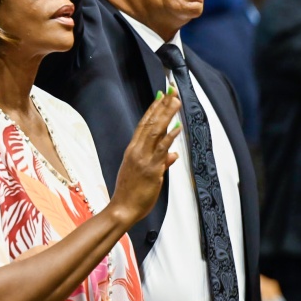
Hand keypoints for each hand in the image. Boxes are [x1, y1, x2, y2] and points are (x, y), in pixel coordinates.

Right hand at [109, 90, 181, 225]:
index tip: (161, 96)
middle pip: (150, 123)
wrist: (123, 209)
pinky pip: (161, 149)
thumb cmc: (131, 194)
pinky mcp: (151, 169)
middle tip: (171, 91)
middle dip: (162, 106)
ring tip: (176, 101)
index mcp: (132, 150)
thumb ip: (161, 163)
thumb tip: (173, 155)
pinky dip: (170, 137)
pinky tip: (178, 126)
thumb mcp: (145, 175)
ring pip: (156, 131)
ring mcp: (143, 159)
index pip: (143, 125)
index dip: (153, 109)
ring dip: (167, 115)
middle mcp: (136, 151)